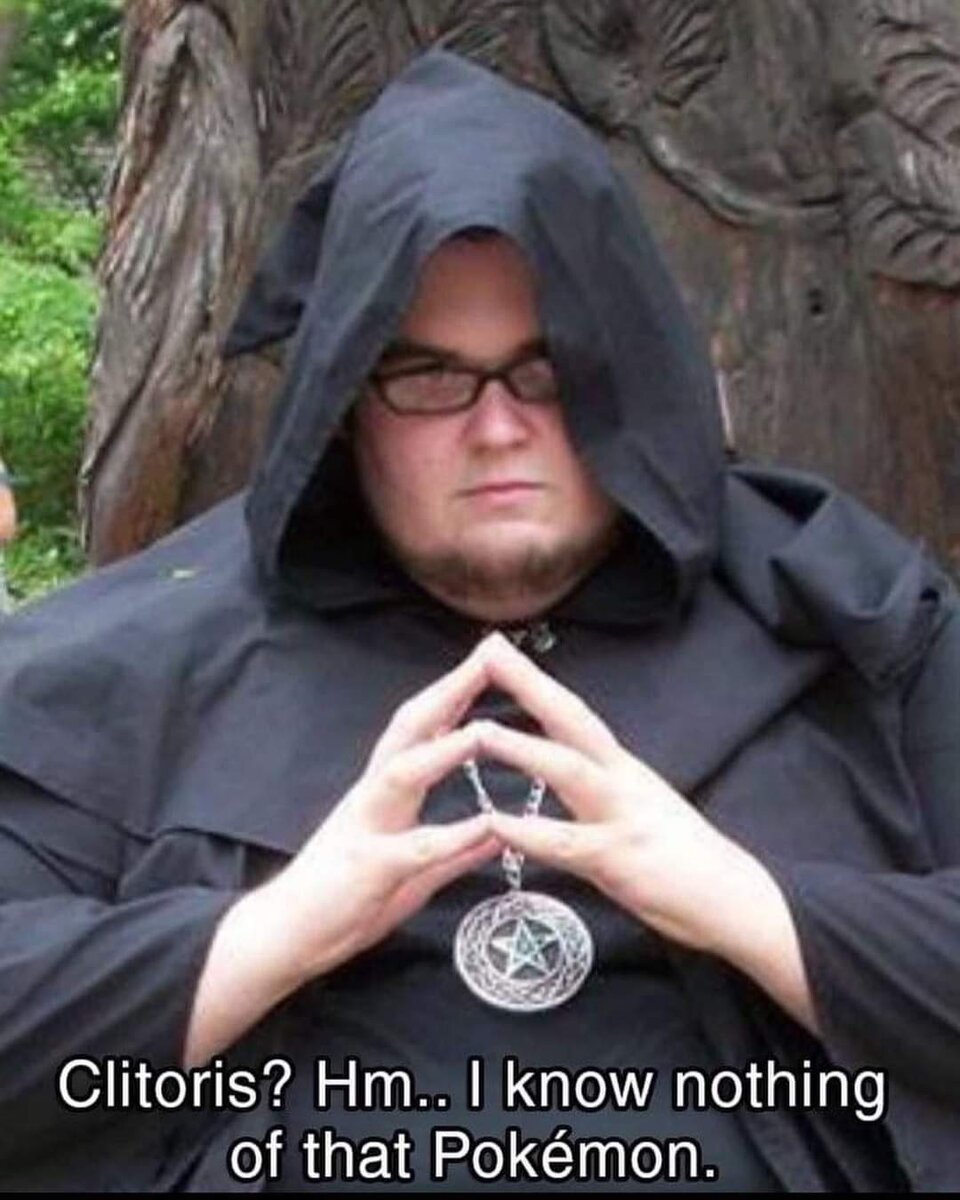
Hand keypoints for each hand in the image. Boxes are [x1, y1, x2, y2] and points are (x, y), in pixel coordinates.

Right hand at [185, 640, 501, 1064]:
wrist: (278, 939)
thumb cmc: (343, 902)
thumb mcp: (412, 873)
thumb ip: (455, 851)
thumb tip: (500, 831)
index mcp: (383, 794)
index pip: (420, 728)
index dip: (453, 692)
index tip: (489, 660)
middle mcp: (371, 797)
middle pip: (410, 731)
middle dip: (449, 693)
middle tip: (489, 657)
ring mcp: (364, 829)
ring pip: (402, 775)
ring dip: (443, 751)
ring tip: (483, 729)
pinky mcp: (366, 870)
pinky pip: (412, 849)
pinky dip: (451, 835)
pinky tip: (486, 825)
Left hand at [473, 634, 817, 1030]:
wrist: (735, 899)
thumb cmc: (681, 855)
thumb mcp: (634, 805)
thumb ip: (594, 783)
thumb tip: (558, 758)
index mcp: (620, 767)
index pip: (572, 713)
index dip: (536, 680)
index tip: (499, 647)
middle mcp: (621, 779)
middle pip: (572, 719)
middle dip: (530, 684)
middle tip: (489, 649)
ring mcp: (622, 817)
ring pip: (571, 772)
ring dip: (525, 750)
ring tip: (480, 732)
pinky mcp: (621, 860)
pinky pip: (568, 844)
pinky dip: (530, 832)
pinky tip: (496, 823)